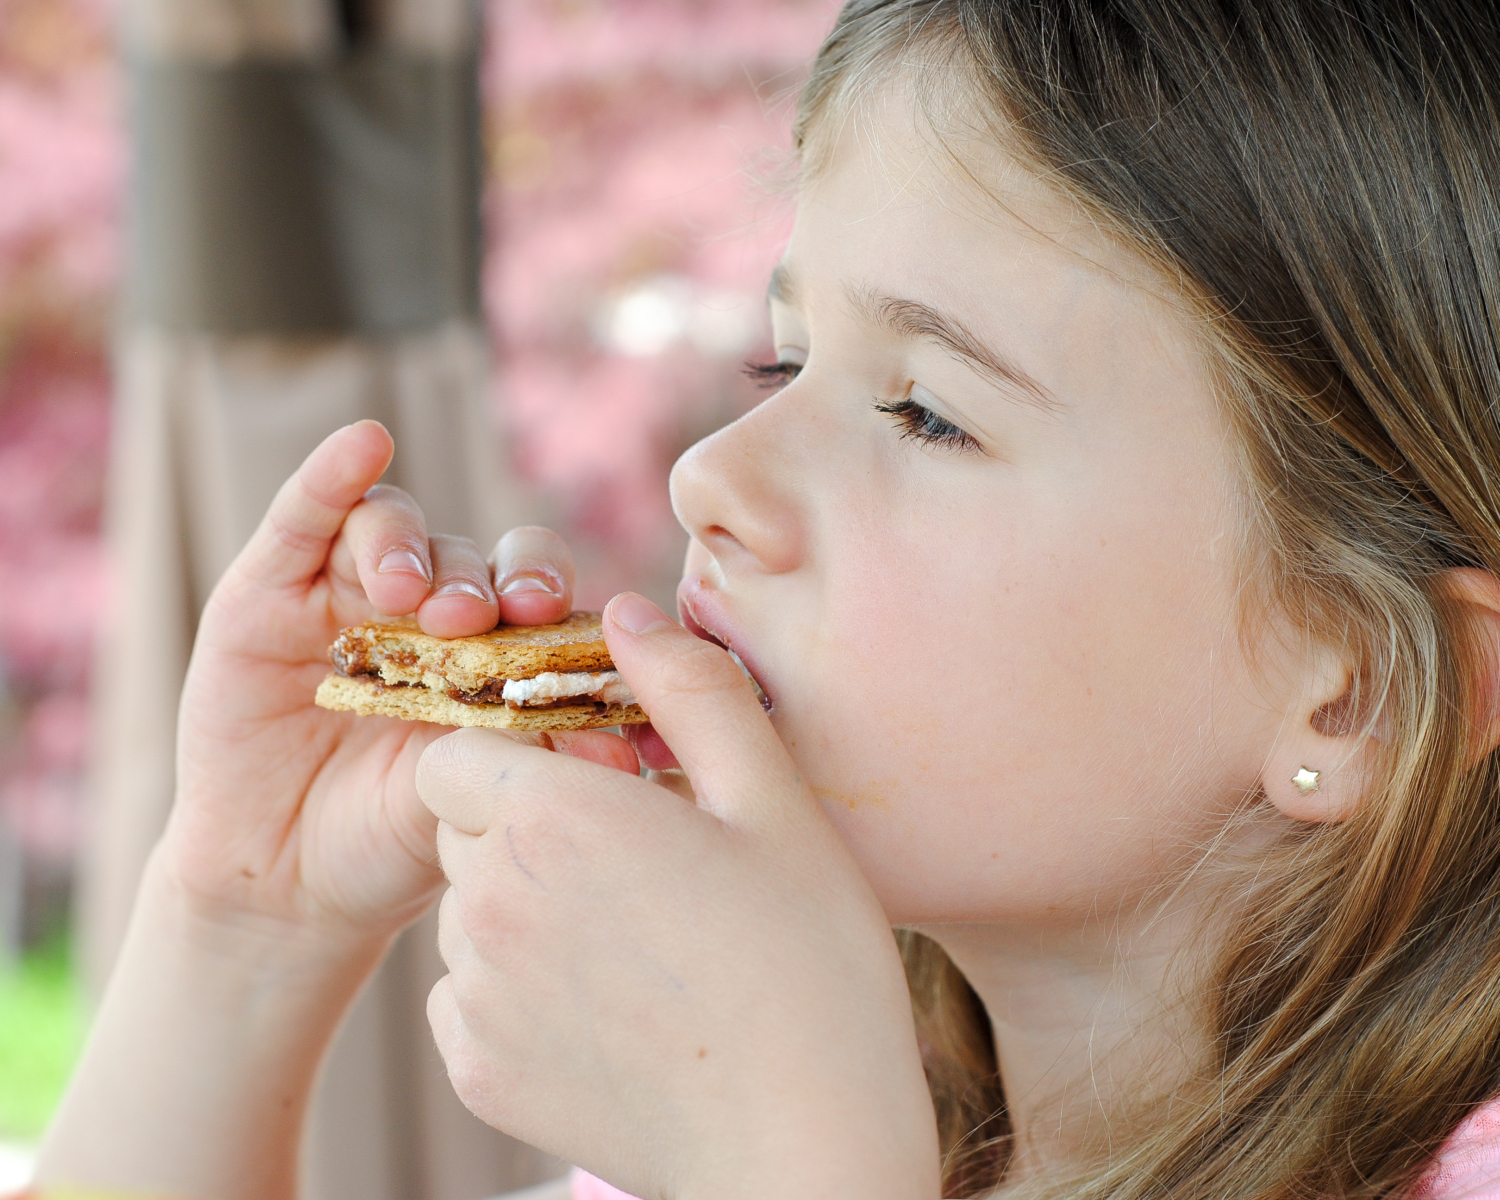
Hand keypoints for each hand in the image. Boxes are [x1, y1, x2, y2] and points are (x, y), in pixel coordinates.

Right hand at [160, 420, 590, 951]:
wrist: (288, 884)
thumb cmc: (395, 839)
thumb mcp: (467, 794)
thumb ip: (519, 748)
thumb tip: (605, 733)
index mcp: (495, 650)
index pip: (538, 595)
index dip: (552, 598)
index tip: (557, 626)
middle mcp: (429, 610)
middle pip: (476, 555)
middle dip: (489, 577)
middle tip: (488, 615)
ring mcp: (347, 593)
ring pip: (395, 529)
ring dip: (412, 549)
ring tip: (410, 595)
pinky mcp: (266, 592)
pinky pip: (304, 518)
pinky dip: (331, 476)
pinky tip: (363, 445)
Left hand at [420, 593, 941, 1199]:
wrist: (803, 1145)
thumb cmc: (806, 962)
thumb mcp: (771, 802)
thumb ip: (689, 689)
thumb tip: (625, 613)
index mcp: (554, 816)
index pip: (456, 749)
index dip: (517, 753)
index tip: (592, 780)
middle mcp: (489, 899)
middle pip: (460, 822)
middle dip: (525, 821)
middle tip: (631, 858)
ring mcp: (475, 993)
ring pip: (467, 905)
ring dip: (524, 902)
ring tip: (633, 939)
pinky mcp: (475, 1068)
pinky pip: (467, 993)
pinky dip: (517, 986)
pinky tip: (609, 1005)